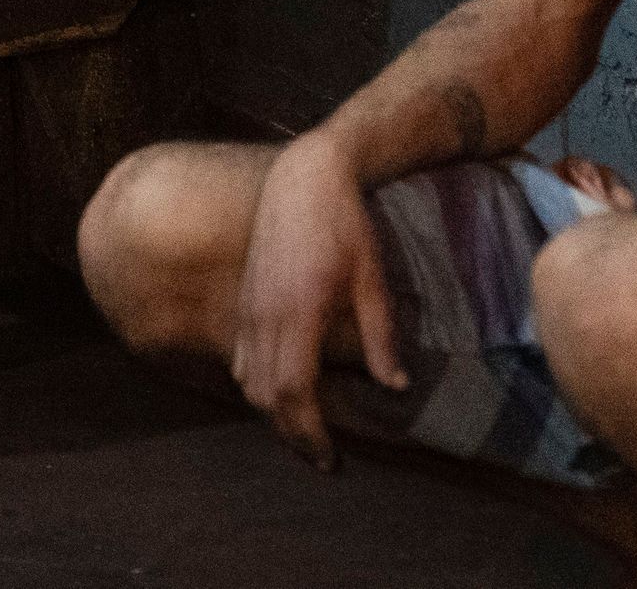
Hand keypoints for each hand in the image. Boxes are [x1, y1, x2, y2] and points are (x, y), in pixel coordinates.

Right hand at [229, 132, 405, 470]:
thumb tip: (395, 386)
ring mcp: (249, 306)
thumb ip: (380, 336)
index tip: (331, 459)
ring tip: (303, 427)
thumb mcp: (373, 280)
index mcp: (298, 313)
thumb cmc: (346, 225)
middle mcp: (264, 315)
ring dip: (272, 411)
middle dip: (290, 433)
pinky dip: (258, 384)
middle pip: (265, 396)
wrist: (304, 177)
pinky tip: (283, 387)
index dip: (309, 433)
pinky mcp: (245, 298)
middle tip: (320, 456)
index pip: (293, 391)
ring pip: (247, 380)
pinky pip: (241, 357)